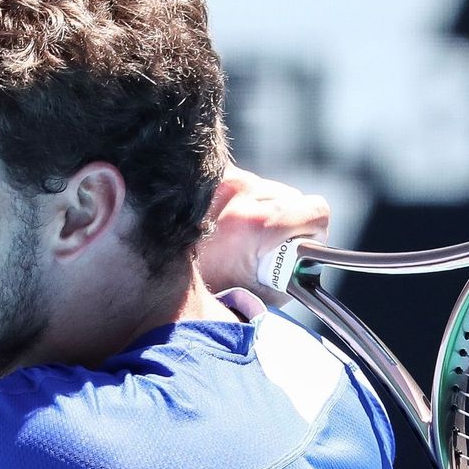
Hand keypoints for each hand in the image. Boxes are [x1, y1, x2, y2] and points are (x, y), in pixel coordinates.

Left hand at [199, 164, 329, 305]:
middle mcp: (238, 192)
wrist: (153, 274)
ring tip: (237, 236)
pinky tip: (221, 222)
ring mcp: (220, 178)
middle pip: (291, 198)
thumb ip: (291, 274)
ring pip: (265, 188)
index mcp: (256, 223)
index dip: (314, 231)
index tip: (300, 247)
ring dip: (260, 209)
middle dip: (286, 222)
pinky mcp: (206, 174)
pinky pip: (239, 182)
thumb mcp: (260, 294)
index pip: (316, 210)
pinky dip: (238, 200)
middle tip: (263, 249)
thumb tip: (309, 262)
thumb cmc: (210, 291)